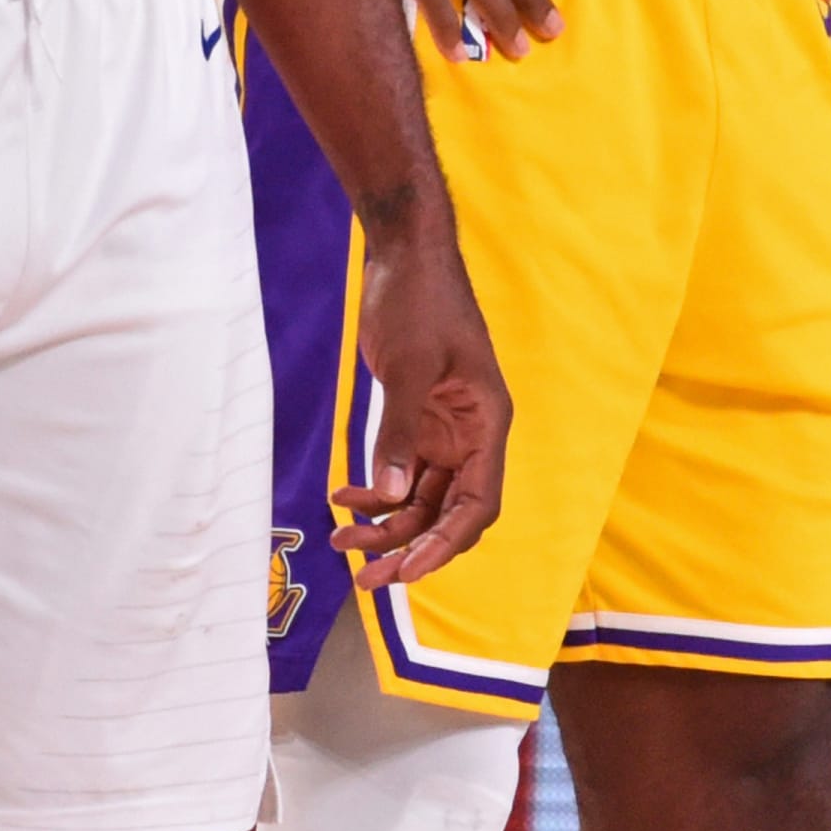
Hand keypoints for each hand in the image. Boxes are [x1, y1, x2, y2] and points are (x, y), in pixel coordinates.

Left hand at [330, 222, 509, 586]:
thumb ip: (401, 430)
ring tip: (342, 545)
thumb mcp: (408, 364)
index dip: (445, 544)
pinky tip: (342, 498)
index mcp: (488, 422)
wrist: (403, 252)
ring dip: (386, 525)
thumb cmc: (418, 298)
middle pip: (448, 512)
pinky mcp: (418, 419)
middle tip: (366, 577)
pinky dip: (374, 489)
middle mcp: (472, 434)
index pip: (477, 504)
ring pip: (421, 498)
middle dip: (409, 547)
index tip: (408, 570)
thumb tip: (394, 497)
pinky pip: (401, 471)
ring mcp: (445, 429)